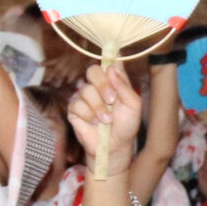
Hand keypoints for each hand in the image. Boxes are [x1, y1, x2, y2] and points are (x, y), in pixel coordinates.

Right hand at [66, 62, 142, 180]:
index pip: (109, 62)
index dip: (109, 59)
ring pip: (85, 90)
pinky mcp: (74, 109)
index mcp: (113, 80)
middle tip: (112, 100)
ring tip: (106, 120)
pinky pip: (77, 104)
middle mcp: (98, 85)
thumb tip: (112, 67)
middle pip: (93, 71)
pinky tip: (94, 123)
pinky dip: (88, 115)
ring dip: (98, 107)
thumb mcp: (133, 105)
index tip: (112, 65)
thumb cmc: (126, 125)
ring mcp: (84, 96)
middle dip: (102, 85)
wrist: (115, 146)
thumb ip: (123, 85)